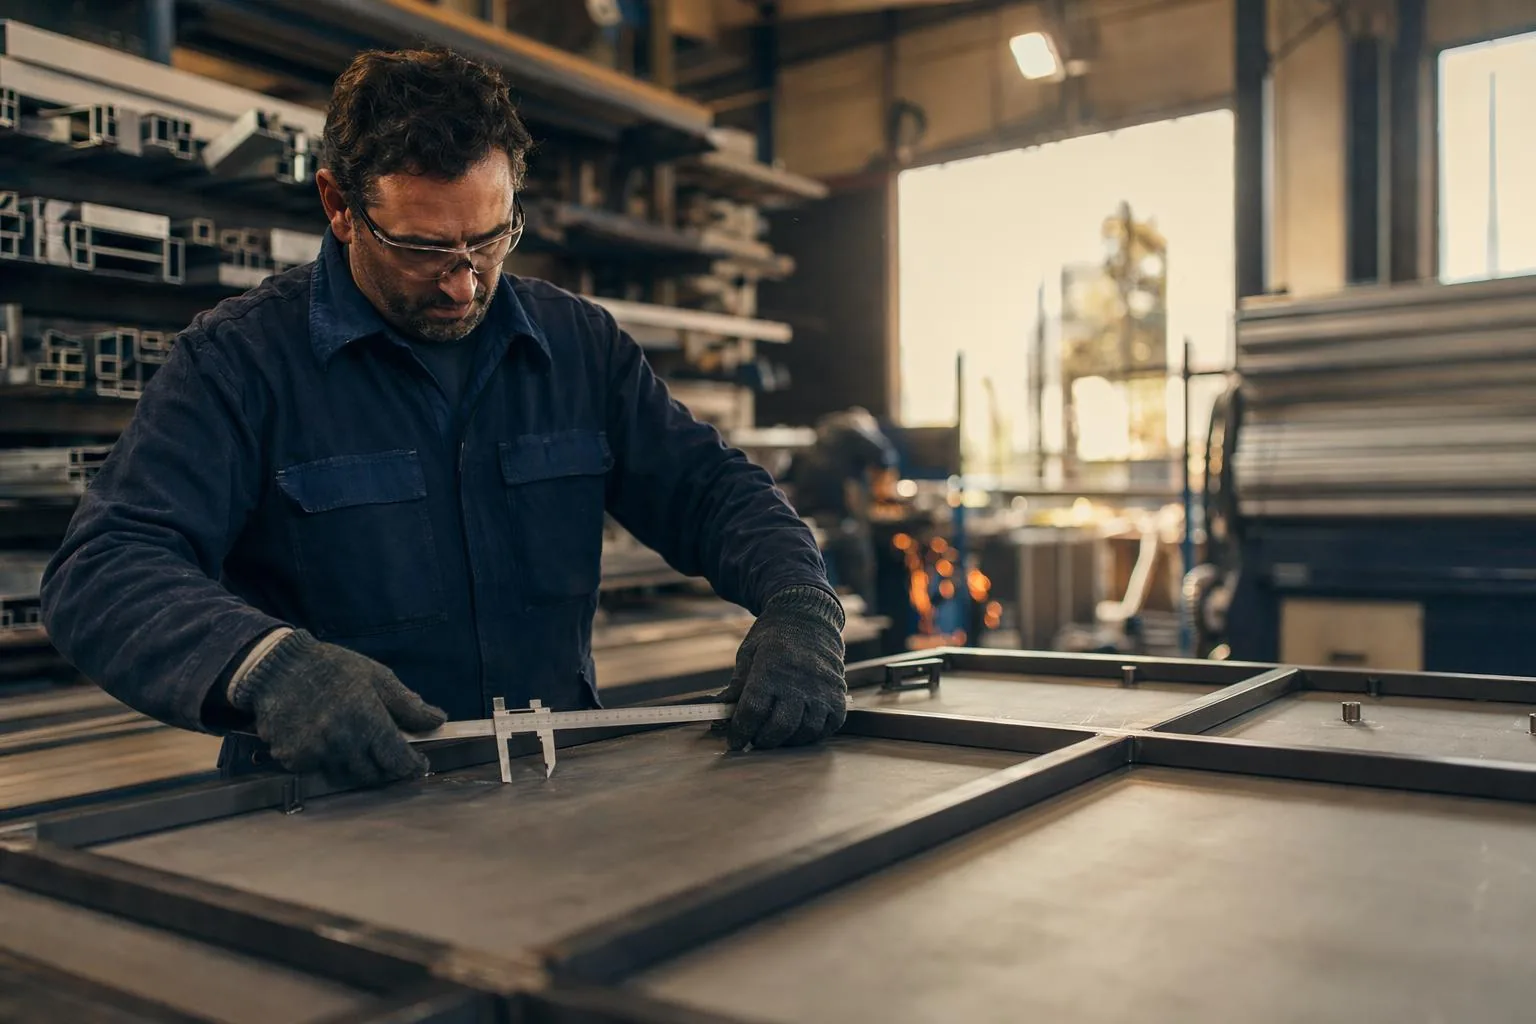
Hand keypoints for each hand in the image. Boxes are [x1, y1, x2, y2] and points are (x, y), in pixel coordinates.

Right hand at [231, 630, 445, 785]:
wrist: (278, 667)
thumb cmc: (333, 668)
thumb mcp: (377, 676)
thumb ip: (407, 704)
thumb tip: (437, 721)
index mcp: (367, 720)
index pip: (397, 759)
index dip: (411, 766)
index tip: (418, 766)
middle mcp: (342, 742)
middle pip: (372, 774)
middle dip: (384, 768)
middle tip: (387, 755)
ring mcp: (315, 753)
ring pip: (345, 775)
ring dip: (355, 765)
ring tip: (355, 745)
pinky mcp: (292, 759)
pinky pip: (317, 770)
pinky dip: (325, 761)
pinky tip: (324, 740)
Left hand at [720, 586, 846, 750]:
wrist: (809, 615)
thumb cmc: (773, 636)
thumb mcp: (749, 654)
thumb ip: (737, 685)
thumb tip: (719, 711)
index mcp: (771, 669)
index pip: (753, 710)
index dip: (741, 731)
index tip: (734, 742)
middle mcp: (799, 681)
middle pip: (780, 726)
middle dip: (763, 741)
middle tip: (755, 741)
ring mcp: (822, 689)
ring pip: (805, 731)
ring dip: (788, 741)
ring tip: (777, 736)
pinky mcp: (838, 694)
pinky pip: (829, 726)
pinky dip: (813, 735)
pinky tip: (799, 730)